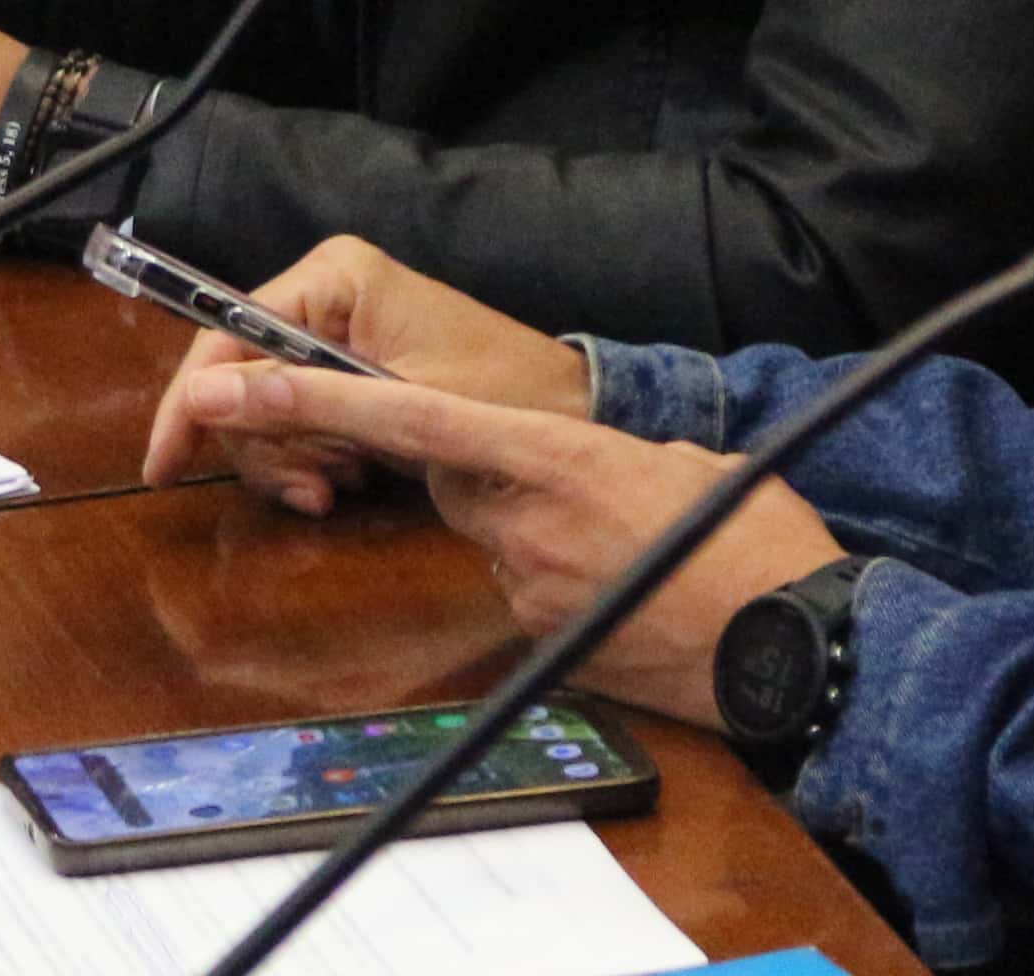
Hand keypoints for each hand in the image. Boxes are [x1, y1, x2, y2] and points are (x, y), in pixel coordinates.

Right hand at [144, 236, 592, 511]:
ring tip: (340, 487)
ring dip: (292, 461)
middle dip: (265, 446)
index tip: (165, 464)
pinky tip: (346, 480)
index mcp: (334, 277)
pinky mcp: (349, 367)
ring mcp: (336, 330)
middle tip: (312, 489)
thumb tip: (200, 400)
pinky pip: (299, 418)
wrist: (570, 413)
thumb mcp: (396, 403)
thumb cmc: (502, 395)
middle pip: (240, 378)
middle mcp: (325, 293)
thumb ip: (298, 400)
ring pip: (264, 408)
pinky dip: (311, 459)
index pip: (226, 334)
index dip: (191, 402)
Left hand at [169, 366, 842, 723]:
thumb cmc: (754, 542)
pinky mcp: (546, 645)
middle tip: (577, 489)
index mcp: (550, 458)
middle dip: (489, 475)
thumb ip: (598, 449)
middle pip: (457, 481)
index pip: (405, 419)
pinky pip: (530, 597)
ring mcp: (531, 590)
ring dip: (539, 535)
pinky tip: (627, 593)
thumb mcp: (676, 461)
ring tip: (627, 548)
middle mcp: (523, 523)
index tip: (235, 386)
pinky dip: (564, 587)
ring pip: (497, 541)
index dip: (312, 399)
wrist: (798, 646)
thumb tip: (572, 460)